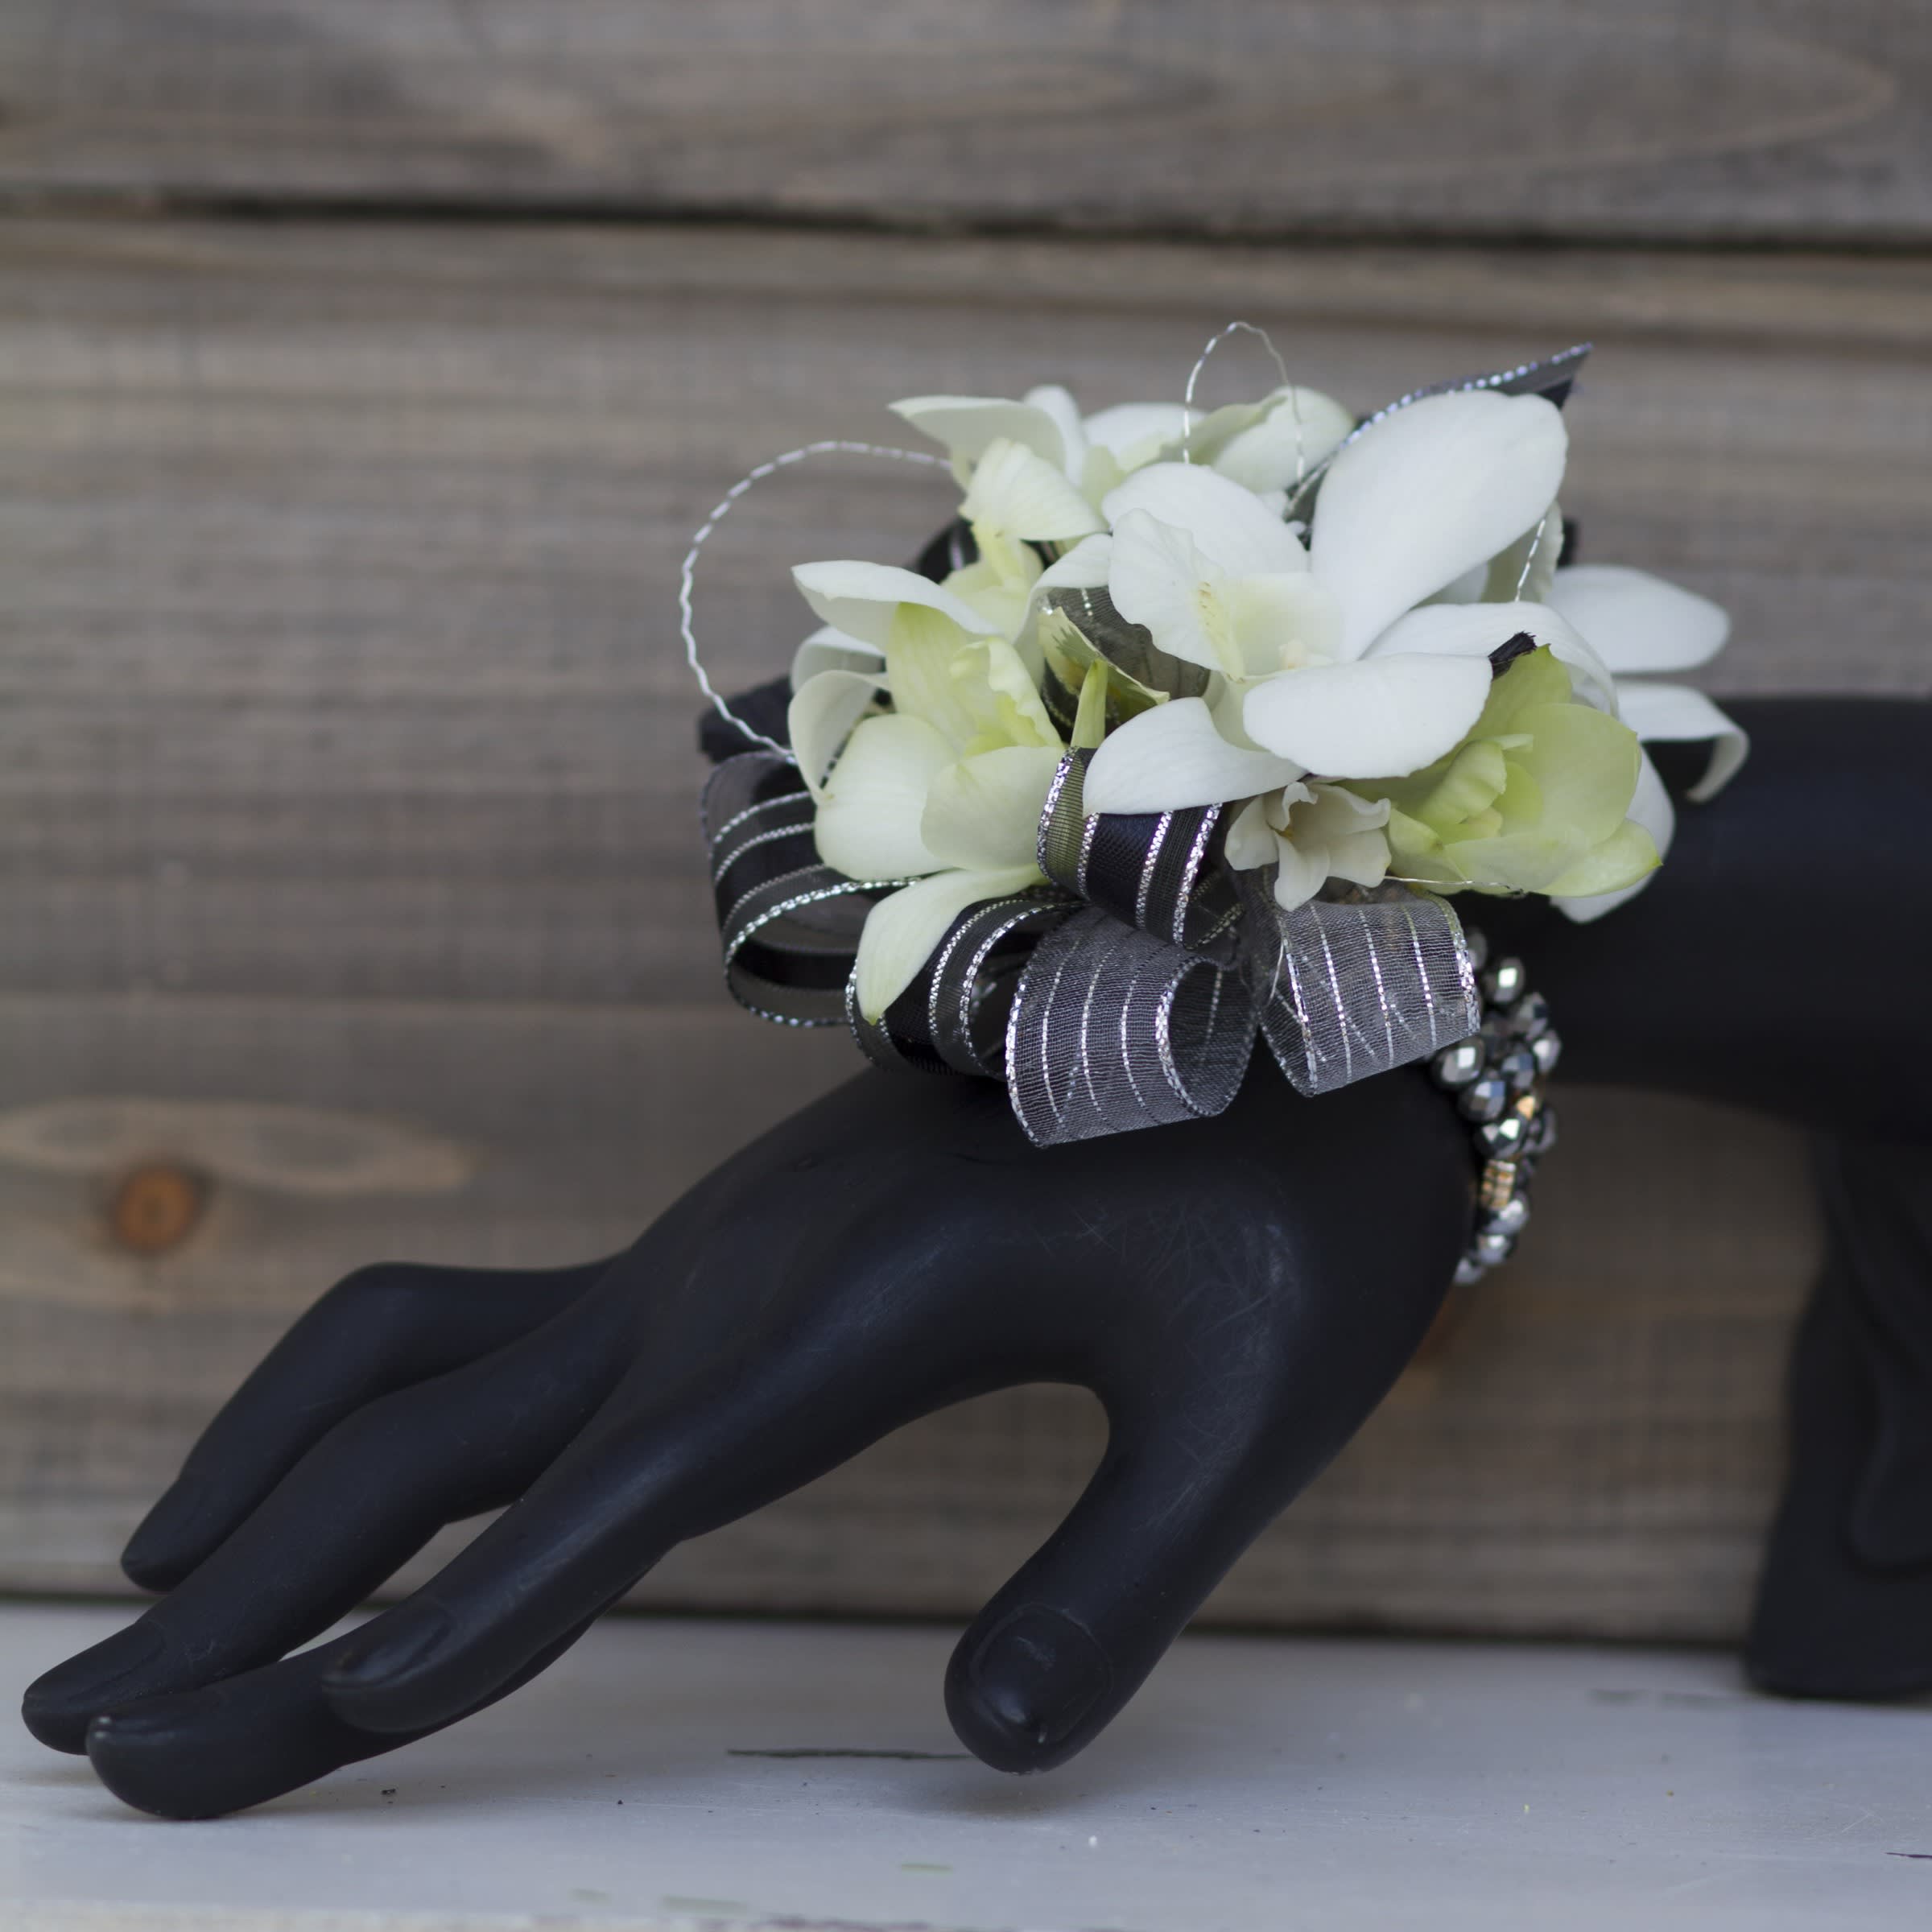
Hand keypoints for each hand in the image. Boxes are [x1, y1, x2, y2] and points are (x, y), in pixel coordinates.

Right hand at [23, 1058, 1471, 1815]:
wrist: (1286, 1028)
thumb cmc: (1286, 1220)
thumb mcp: (1243, 1415)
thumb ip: (1115, 1587)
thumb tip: (981, 1757)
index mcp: (838, 1322)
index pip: (599, 1511)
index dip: (446, 1636)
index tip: (281, 1746)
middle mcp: (722, 1277)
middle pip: (433, 1440)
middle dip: (263, 1598)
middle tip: (88, 1744)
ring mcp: (702, 1248)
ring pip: (420, 1362)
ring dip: (270, 1484)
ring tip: (141, 1614)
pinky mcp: (719, 1244)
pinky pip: (489, 1321)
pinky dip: (365, 1412)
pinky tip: (344, 1481)